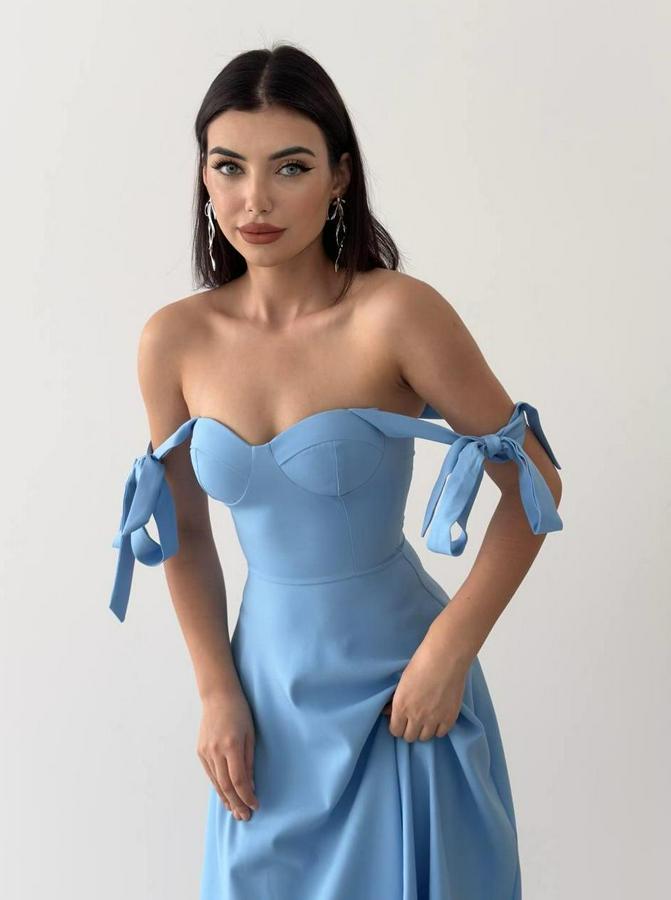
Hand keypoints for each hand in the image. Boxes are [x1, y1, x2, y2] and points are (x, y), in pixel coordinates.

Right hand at [197, 691, 259, 820]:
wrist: (218, 697)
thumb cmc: (240, 713)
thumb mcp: (250, 735)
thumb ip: (249, 761)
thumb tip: (251, 786)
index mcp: (231, 745)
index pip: (239, 780)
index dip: (247, 796)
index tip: (256, 806)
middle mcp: (216, 751)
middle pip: (226, 786)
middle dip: (237, 804)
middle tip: (245, 817)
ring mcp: (206, 752)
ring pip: (216, 783)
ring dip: (226, 800)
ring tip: (236, 812)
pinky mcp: (200, 752)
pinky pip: (211, 775)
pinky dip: (218, 788)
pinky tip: (225, 797)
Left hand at [381, 633, 470, 741]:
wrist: (445, 658)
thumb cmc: (421, 663)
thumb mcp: (402, 681)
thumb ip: (396, 701)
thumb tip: (388, 712)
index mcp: (401, 707)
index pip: (395, 731)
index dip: (397, 727)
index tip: (400, 722)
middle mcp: (416, 717)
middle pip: (409, 737)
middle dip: (409, 730)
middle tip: (412, 720)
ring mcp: (434, 719)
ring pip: (425, 738)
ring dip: (423, 730)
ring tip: (426, 719)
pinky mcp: (449, 718)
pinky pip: (441, 733)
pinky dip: (438, 728)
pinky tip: (437, 719)